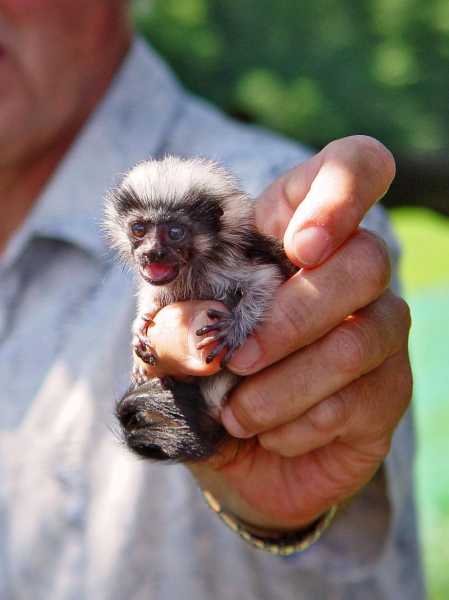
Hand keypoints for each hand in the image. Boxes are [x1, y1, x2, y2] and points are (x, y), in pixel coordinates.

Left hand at [145, 136, 411, 530]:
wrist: (236, 450)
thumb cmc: (207, 378)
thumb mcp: (176, 342)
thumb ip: (176, 319)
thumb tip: (191, 319)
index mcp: (293, 237)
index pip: (352, 169)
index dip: (341, 190)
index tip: (300, 246)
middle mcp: (350, 275)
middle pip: (365, 260)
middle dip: (293, 318)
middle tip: (237, 359)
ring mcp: (377, 331)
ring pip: (360, 338)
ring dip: (287, 385)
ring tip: (238, 415)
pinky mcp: (387, 390)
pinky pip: (359, 400)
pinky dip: (300, 423)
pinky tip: (270, 435)